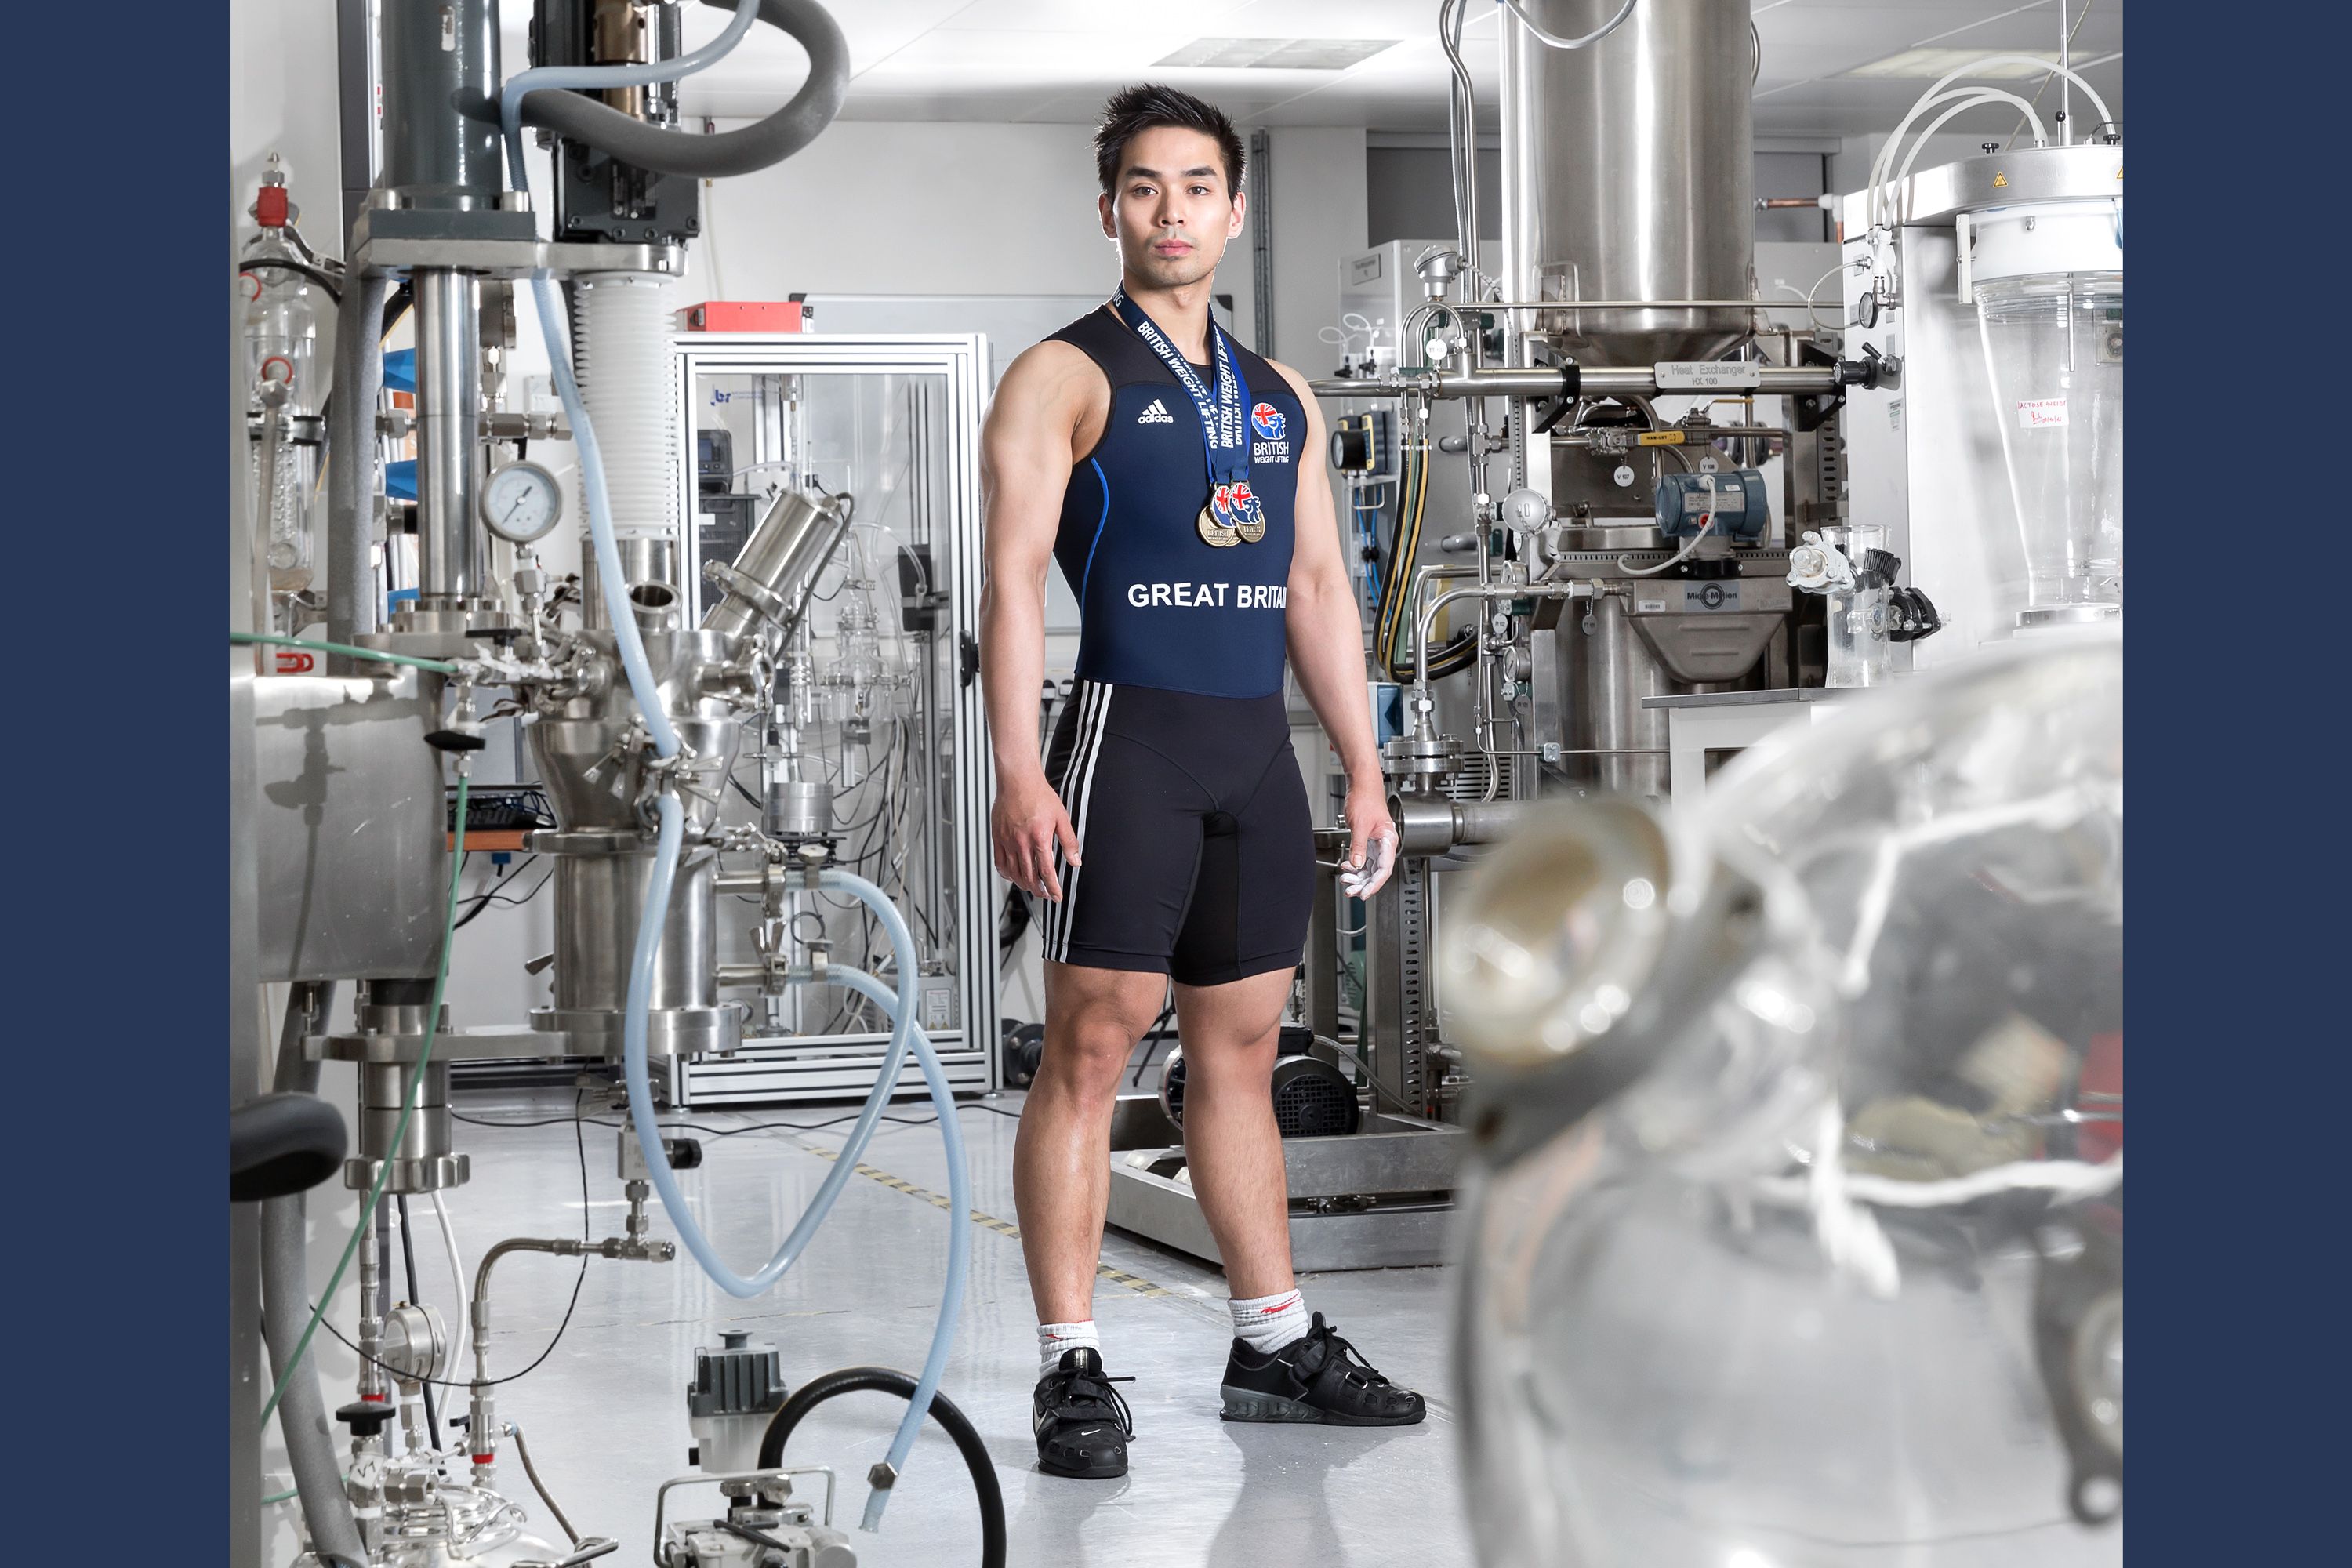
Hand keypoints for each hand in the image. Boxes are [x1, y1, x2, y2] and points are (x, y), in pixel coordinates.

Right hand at [993, 771, 1080, 900]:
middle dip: (1039, 890)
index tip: (1056, 896)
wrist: (1018, 780)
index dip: (1052, 887)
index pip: (1046, 871)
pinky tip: (1012, 876)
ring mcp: (1007, 840)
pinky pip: (999, 862)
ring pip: (1014, 872)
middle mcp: (1021, 841)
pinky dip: (1006, 874)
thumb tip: (1075, 860)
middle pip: (1029, 876)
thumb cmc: (1039, 795)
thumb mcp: (1061, 818)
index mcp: (1039, 837)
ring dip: (1024, 885)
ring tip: (1032, 888)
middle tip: (1045, 895)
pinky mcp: (997, 837)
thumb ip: (1069, 841)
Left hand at [1339, 781, 1396, 900]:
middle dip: (1363, 883)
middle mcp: (1384, 844)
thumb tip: (1356, 865)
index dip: (1374, 884)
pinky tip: (1346, 867)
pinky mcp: (1368, 840)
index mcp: (1388, 841)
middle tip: (1350, 890)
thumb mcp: (1359, 825)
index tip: (1364, 893)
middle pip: (1376, 872)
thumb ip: (1358, 847)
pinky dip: (1354, 865)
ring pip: (1369, 867)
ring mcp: (1376, 843)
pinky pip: (1363, 859)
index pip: (1384, 869)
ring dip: (1358, 876)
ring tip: (1346, 880)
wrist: (1362, 785)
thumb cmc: (1366, 799)